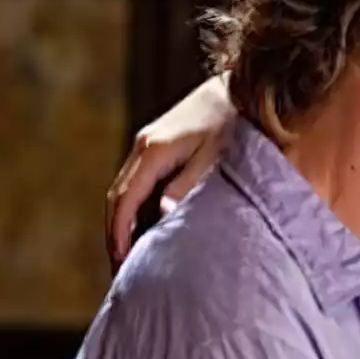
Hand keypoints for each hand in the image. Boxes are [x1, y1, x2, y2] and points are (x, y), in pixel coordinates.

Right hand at [105, 75, 235, 263]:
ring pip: (126, 190)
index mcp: (153, 151)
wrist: (243, 87)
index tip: (120, 264)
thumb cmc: (236, 125)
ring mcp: (149, 144)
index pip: (124, 200)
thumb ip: (189, 184)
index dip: (118, 234)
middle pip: (118, 198)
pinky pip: (139, 183)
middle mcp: (144, 147)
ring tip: (132, 256)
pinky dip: (136, 208)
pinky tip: (147, 228)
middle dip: (116, 235)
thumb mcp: (216, 157)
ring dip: (124, 223)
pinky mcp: (160, 146)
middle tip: (122, 270)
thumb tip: (163, 213)